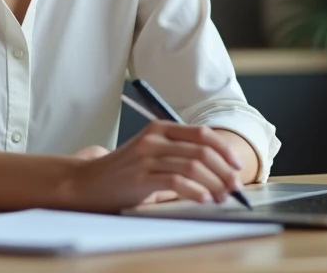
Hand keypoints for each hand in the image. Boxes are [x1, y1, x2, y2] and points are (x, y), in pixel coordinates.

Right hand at [61, 122, 243, 211]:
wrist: (90, 182)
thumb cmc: (125, 171)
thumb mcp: (151, 153)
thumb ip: (178, 154)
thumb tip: (219, 172)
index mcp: (159, 128)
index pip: (201, 133)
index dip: (223, 150)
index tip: (236, 166)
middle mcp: (154, 139)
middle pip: (201, 151)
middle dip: (224, 171)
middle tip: (235, 187)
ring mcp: (146, 157)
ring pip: (193, 167)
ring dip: (214, 184)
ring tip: (222, 197)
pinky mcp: (140, 177)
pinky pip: (176, 182)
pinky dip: (195, 192)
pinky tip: (204, 199)